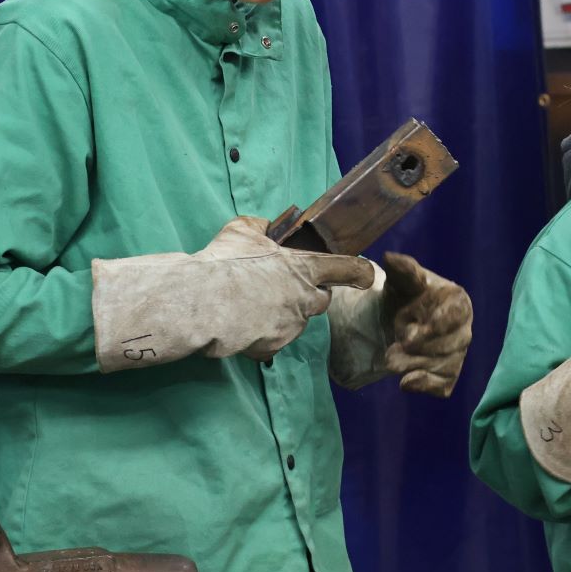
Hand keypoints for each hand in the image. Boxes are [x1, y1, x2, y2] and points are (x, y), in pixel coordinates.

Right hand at [91, 216, 376, 371]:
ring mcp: (291, 326)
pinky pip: (273, 340)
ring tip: (254, 305)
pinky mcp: (273, 346)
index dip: (359, 271)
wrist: (204, 302)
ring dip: (284, 314)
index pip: (346, 268)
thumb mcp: (242, 230)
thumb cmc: (227, 262)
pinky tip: (243, 324)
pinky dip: (263, 334)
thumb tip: (266, 225)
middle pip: (321, 300)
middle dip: (308, 295)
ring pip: (296, 320)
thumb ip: (260, 226)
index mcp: (305, 268)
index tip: (366, 274)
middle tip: (282, 287)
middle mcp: (305, 299)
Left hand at [379, 252, 472, 396]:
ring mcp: (458, 354)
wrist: (399, 320)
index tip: (408, 336)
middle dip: (419, 350)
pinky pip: (443, 386)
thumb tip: (390, 258)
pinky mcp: (448, 375)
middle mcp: (464, 330)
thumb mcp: (402, 280)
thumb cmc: (407, 296)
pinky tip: (406, 382)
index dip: (434, 327)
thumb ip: (402, 270)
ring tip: (391, 359)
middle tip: (393, 349)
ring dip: (414, 366)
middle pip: (450, 346)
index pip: (455, 317)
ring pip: (443, 367)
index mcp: (459, 303)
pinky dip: (425, 386)